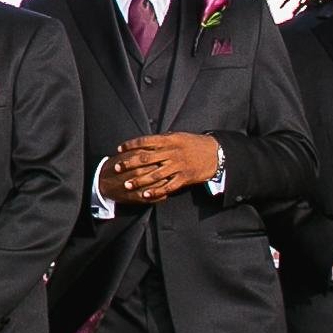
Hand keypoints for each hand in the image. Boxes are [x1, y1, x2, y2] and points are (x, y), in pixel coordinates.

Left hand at [103, 132, 221, 203]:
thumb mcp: (179, 136)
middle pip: (146, 158)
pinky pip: (168, 186)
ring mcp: (178, 166)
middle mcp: (172, 153)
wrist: (216, 154)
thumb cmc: (194, 144)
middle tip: (116, 168)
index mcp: (169, 140)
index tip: (119, 149)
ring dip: (139, 180)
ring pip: (155, 174)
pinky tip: (145, 195)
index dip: (131, 144)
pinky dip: (156, 192)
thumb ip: (163, 140)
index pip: (146, 141)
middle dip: (129, 164)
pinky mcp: (184, 178)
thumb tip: (146, 141)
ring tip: (127, 184)